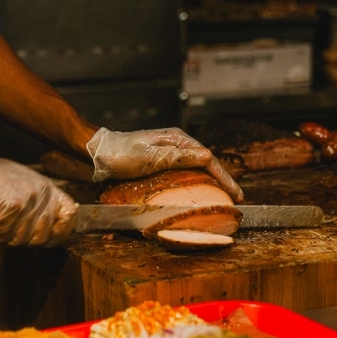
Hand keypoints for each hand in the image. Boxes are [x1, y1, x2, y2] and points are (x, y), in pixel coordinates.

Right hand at [0, 146, 77, 246]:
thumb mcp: (24, 185)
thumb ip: (40, 205)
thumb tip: (50, 232)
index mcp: (47, 188)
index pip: (70, 214)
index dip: (63, 231)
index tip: (51, 238)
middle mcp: (41, 194)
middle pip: (44, 236)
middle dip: (25, 240)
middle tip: (9, 230)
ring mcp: (28, 202)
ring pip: (23, 239)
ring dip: (5, 236)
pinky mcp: (11, 210)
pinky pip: (4, 236)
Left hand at [86, 127, 243, 201]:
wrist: (99, 152)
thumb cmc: (122, 155)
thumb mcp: (150, 157)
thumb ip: (179, 156)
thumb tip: (207, 156)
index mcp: (177, 139)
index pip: (208, 159)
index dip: (224, 177)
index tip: (237, 194)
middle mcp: (176, 143)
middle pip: (206, 162)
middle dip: (223, 180)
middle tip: (237, 198)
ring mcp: (169, 151)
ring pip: (198, 167)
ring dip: (213, 181)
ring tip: (224, 196)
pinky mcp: (162, 160)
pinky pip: (187, 170)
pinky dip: (198, 180)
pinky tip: (202, 190)